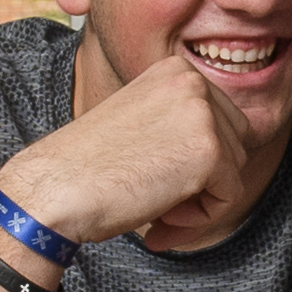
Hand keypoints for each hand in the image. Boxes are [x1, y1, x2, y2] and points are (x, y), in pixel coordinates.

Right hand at [0, 48, 253, 249]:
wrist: (55, 188)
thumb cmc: (89, 167)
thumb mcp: (145, 126)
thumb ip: (183, 127)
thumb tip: (233, 158)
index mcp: (175, 69)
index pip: (221, 121)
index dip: (197, 162)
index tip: (160, 182)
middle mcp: (193, 82)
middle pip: (236, 143)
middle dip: (205, 181)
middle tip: (161, 204)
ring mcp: (203, 113)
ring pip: (234, 172)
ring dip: (199, 202)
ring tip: (157, 212)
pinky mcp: (208, 151)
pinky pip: (229, 197)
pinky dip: (200, 220)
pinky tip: (161, 222)